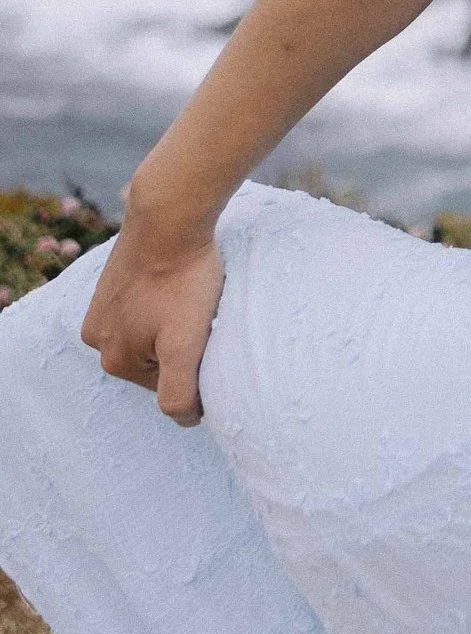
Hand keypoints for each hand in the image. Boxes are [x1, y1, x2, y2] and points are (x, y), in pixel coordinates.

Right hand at [80, 218, 225, 424]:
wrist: (170, 214)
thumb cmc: (184, 279)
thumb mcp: (185, 346)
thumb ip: (179, 393)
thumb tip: (184, 419)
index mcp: (113, 360)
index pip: (168, 387)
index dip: (196, 367)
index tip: (208, 337)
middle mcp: (97, 336)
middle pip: (156, 359)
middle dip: (181, 343)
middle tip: (202, 314)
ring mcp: (102, 305)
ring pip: (151, 330)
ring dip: (174, 320)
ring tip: (193, 296)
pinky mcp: (113, 280)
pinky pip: (145, 303)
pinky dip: (164, 298)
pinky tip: (179, 282)